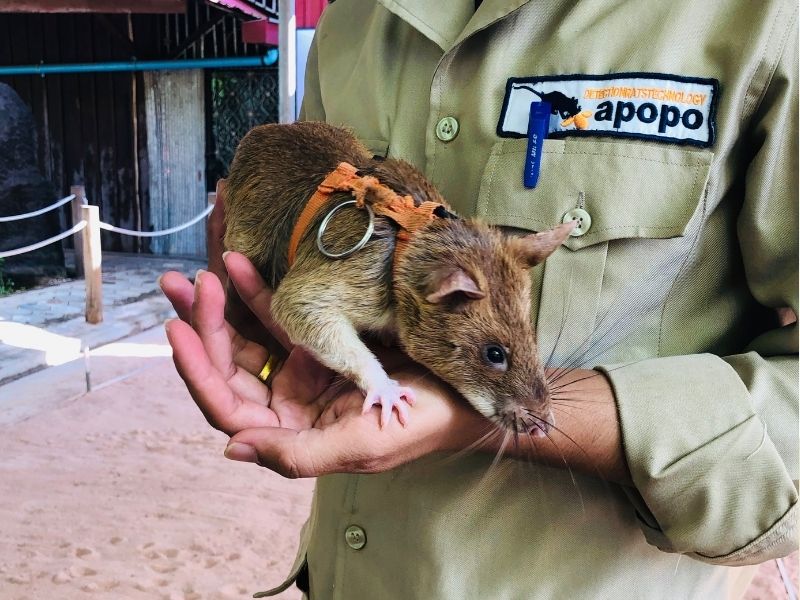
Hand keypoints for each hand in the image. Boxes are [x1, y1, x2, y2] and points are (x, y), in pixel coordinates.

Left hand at [161, 252, 477, 477]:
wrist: (470, 389)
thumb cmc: (420, 423)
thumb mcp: (361, 445)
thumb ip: (297, 455)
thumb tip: (232, 449)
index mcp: (292, 434)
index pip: (228, 406)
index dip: (198, 370)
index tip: (179, 328)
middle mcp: (289, 404)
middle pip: (231, 365)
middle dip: (203, 326)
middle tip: (186, 284)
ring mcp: (304, 371)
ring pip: (249, 337)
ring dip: (222, 304)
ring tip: (198, 270)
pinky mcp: (323, 342)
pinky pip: (282, 316)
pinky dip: (260, 291)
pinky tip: (239, 264)